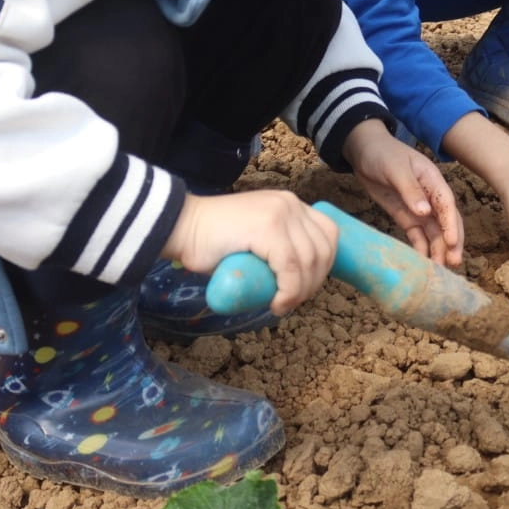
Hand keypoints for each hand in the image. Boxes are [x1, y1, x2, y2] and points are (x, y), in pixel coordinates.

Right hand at [161, 190, 337, 314]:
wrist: (180, 227)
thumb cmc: (211, 240)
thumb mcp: (256, 239)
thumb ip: (278, 247)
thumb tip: (299, 279)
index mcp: (290, 204)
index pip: (328, 234)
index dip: (324, 266)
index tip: (306, 287)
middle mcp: (290, 204)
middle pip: (323, 249)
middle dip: (314, 283)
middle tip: (290, 301)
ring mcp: (281, 213)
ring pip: (309, 261)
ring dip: (301, 292)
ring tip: (281, 304)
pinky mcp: (268, 228)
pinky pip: (291, 268)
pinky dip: (289, 292)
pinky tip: (277, 304)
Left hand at [343, 119, 463, 265]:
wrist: (363, 151)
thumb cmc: (382, 153)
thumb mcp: (395, 169)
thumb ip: (410, 189)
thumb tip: (425, 212)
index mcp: (433, 180)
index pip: (447, 205)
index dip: (451, 225)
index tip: (452, 243)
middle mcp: (430, 197)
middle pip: (446, 222)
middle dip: (451, 243)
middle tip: (453, 263)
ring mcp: (419, 208)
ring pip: (433, 232)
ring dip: (438, 249)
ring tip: (439, 269)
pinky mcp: (406, 217)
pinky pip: (417, 235)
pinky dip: (421, 248)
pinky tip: (423, 262)